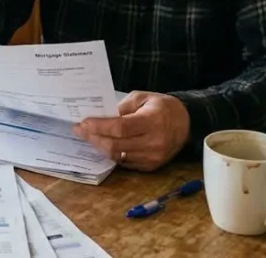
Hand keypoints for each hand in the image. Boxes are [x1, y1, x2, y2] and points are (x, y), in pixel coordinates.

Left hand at [72, 91, 190, 171]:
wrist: (186, 123)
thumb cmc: (161, 107)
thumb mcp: (142, 98)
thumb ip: (122, 107)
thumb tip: (99, 117)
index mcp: (152, 121)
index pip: (120, 128)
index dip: (99, 127)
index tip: (83, 123)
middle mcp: (154, 142)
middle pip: (116, 145)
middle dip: (93, 137)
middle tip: (79, 130)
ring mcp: (153, 157)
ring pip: (118, 156)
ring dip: (100, 146)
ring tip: (89, 136)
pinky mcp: (151, 166)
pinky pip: (125, 162)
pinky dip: (112, 153)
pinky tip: (103, 144)